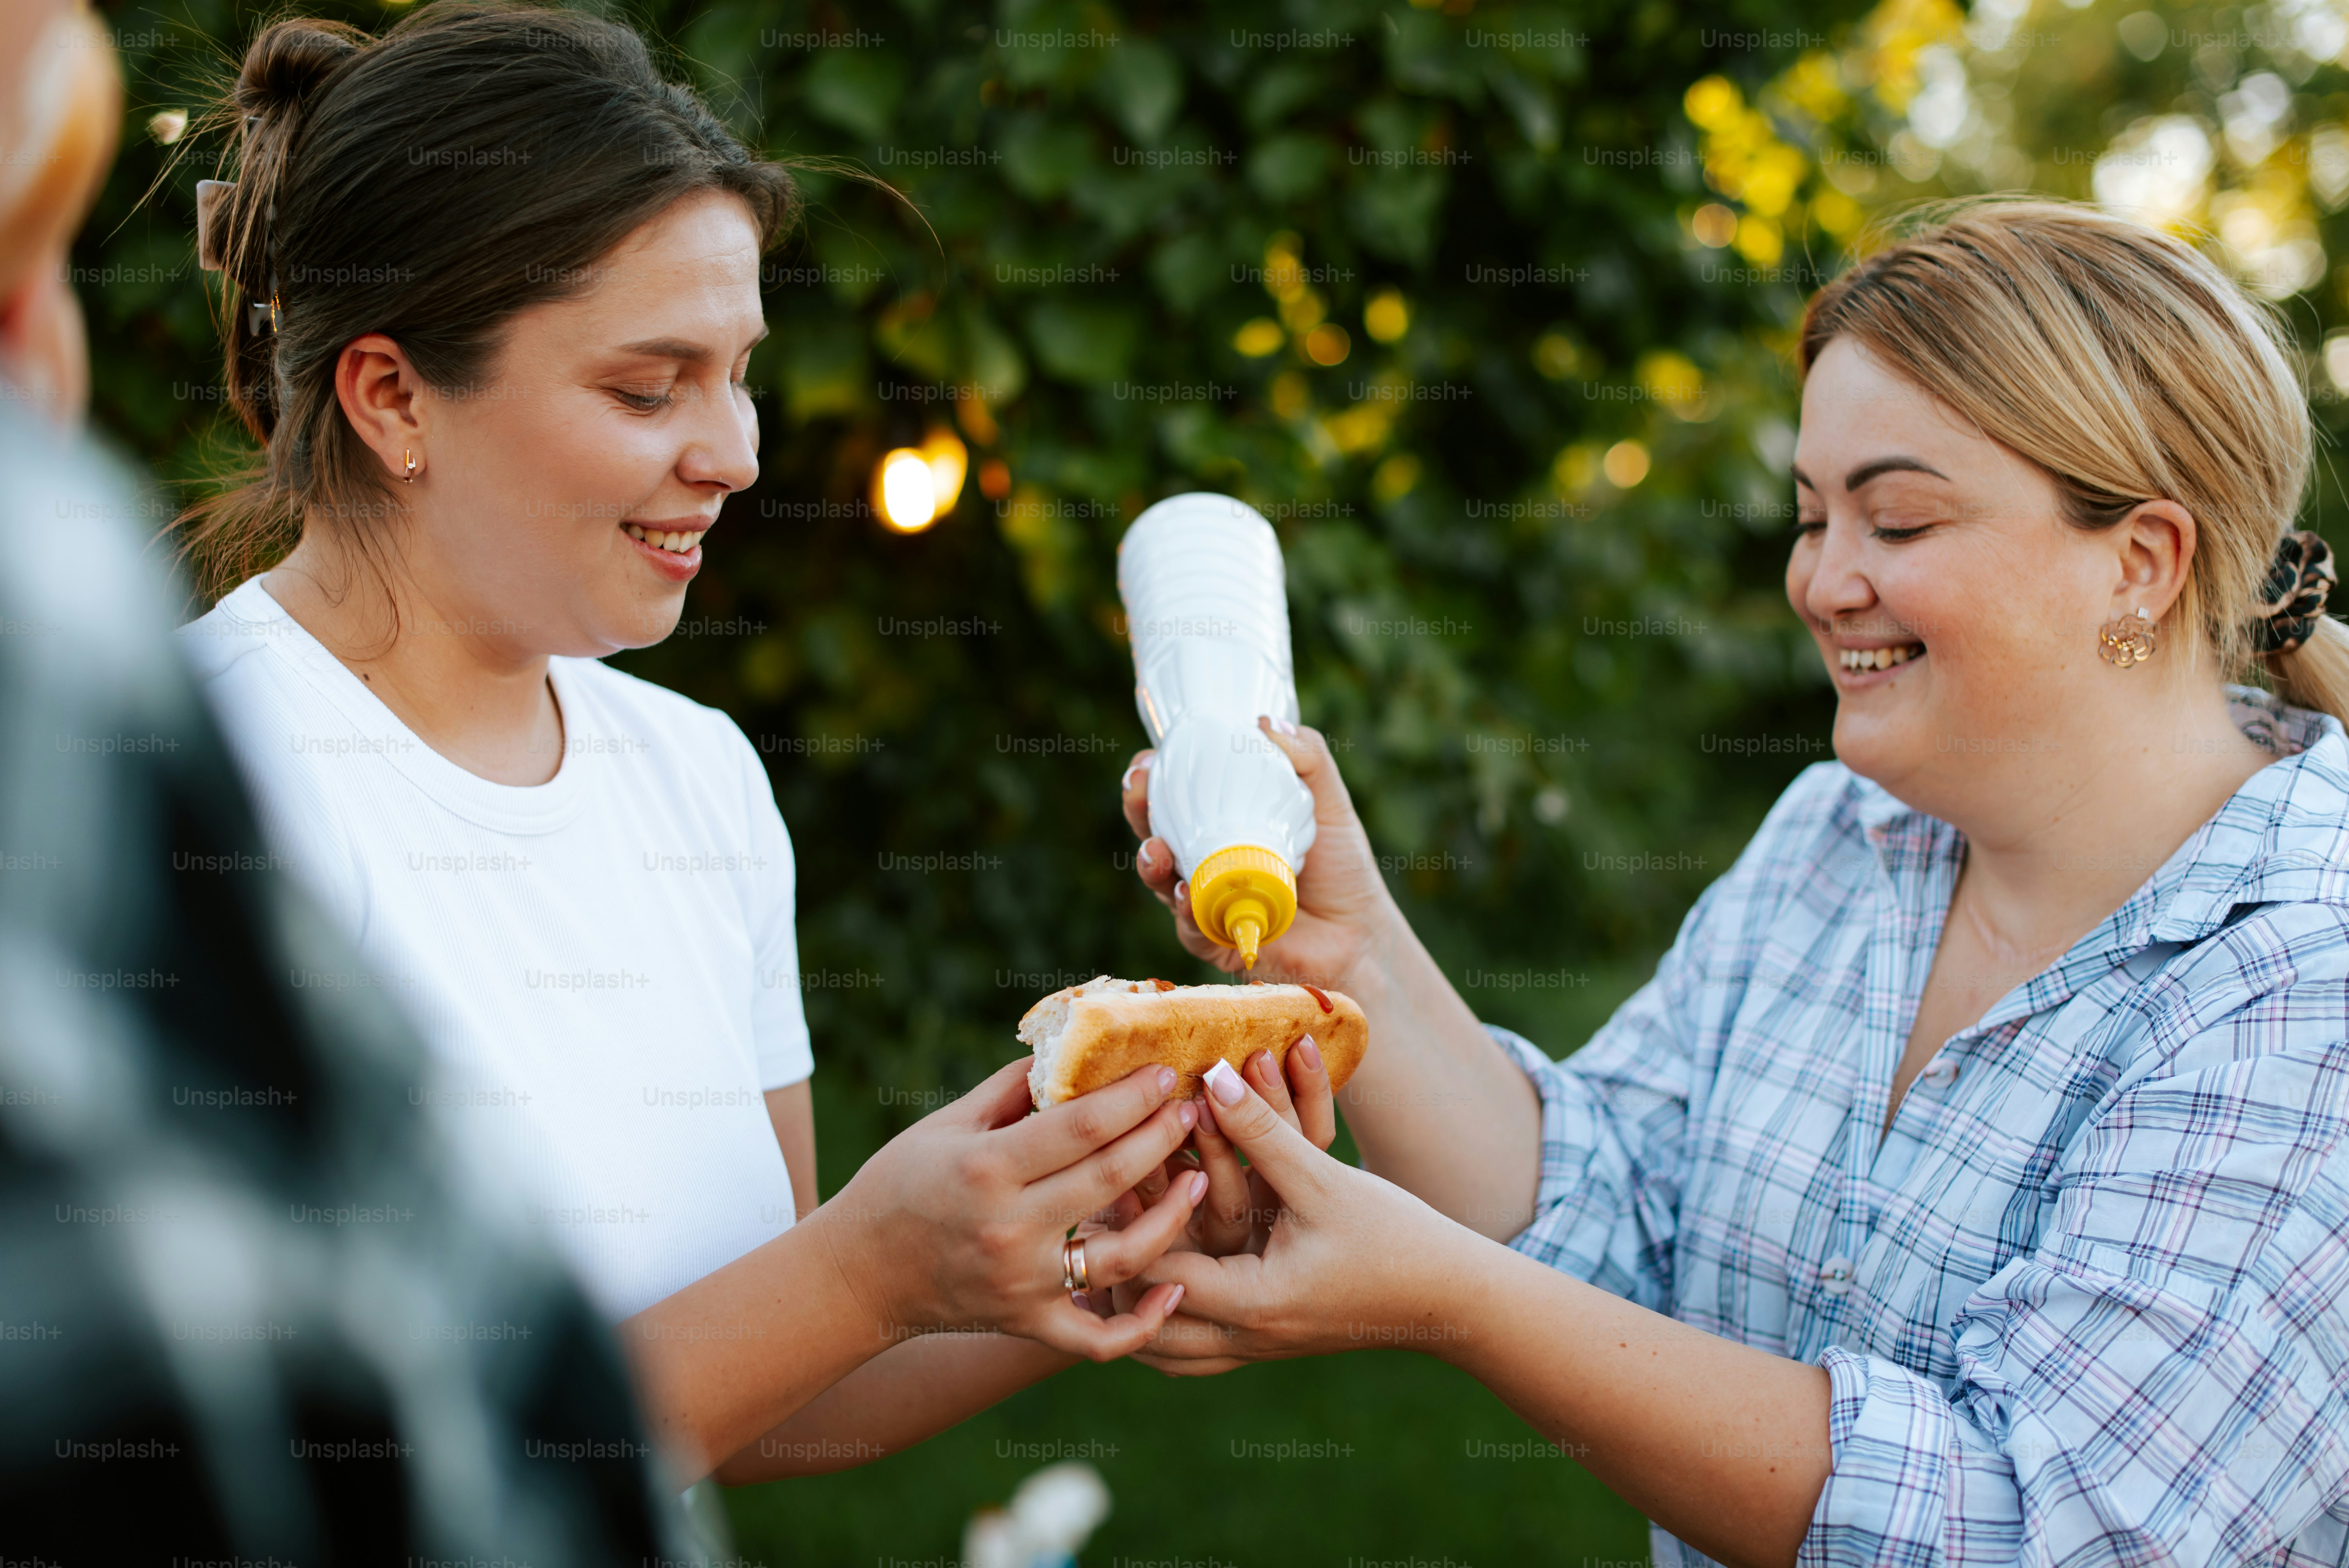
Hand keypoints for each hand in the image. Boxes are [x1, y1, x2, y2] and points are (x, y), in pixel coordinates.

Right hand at [816, 1057, 1210, 1361]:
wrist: (858, 1274)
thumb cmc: (899, 1184)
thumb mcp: (946, 1124)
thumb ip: (1012, 1090)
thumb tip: (1073, 1053)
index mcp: (987, 1168)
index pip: (1082, 1126)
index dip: (1134, 1097)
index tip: (1166, 1074)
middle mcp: (1010, 1227)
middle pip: (1111, 1177)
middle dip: (1164, 1137)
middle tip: (1195, 1110)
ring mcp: (1023, 1282)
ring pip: (1123, 1255)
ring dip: (1174, 1215)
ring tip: (1202, 1177)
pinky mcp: (1029, 1323)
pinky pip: (1100, 1337)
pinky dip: (1144, 1320)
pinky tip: (1176, 1288)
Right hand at [1122, 718, 1395, 989]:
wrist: (1362, 931)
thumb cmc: (1341, 865)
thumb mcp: (1328, 800)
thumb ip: (1307, 756)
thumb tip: (1265, 722)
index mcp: (1223, 822)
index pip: (1173, 795)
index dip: (1151, 776)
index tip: (1147, 760)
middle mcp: (1206, 860)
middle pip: (1155, 831)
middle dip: (1137, 810)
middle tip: (1138, 791)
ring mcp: (1207, 901)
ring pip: (1163, 881)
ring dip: (1151, 863)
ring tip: (1157, 848)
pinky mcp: (1218, 941)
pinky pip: (1191, 928)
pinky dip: (1185, 910)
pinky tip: (1187, 893)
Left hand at [1130, 1057, 1467, 1375]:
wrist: (1450, 1297)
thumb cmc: (1394, 1237)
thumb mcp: (1323, 1179)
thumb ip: (1264, 1132)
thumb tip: (1213, 1076)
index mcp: (1252, 1303)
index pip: (1156, 1272)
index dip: (1128, 1224)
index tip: (1107, 1182)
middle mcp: (1245, 1337)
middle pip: (1144, 1329)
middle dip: (1115, 1279)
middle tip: (1094, 1228)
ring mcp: (1257, 1350)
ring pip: (1167, 1353)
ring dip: (1137, 1309)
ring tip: (1111, 1261)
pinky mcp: (1270, 1344)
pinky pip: (1197, 1353)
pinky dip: (1170, 1325)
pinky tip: (1157, 1289)